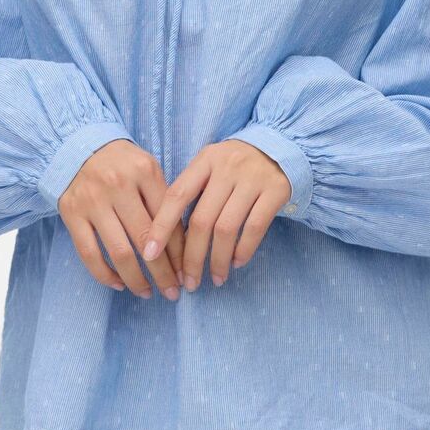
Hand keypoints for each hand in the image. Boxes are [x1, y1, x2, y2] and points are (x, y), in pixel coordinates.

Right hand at [58, 139, 184, 300]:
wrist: (77, 146)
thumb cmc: (121, 163)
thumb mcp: (147, 169)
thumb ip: (163, 199)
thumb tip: (183, 247)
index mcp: (144, 171)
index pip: (168, 219)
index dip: (179, 252)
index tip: (186, 272)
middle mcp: (119, 185)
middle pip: (146, 240)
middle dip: (163, 272)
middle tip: (173, 292)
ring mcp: (93, 201)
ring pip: (119, 252)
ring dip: (137, 280)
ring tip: (148, 292)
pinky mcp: (72, 214)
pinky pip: (89, 254)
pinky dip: (105, 275)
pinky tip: (119, 284)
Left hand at [141, 140, 290, 289]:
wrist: (280, 146)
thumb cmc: (235, 163)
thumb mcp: (210, 165)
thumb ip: (192, 190)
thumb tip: (169, 236)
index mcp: (205, 160)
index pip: (177, 195)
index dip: (161, 227)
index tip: (149, 254)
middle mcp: (227, 168)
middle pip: (202, 220)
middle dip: (192, 257)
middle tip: (189, 282)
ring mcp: (253, 179)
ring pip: (227, 228)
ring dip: (217, 259)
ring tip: (215, 278)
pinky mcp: (275, 191)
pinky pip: (255, 228)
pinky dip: (243, 250)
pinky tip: (236, 263)